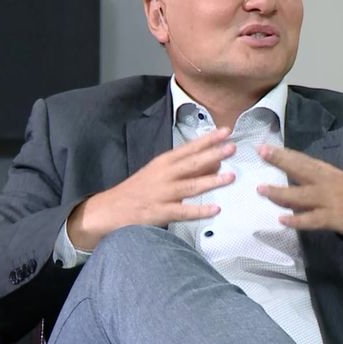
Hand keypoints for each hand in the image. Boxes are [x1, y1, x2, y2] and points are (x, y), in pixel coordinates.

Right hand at [67, 127, 235, 250]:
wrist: (111, 209)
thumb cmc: (139, 189)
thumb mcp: (160, 172)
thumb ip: (187, 167)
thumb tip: (215, 162)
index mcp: (164, 162)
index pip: (190, 148)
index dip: (208, 139)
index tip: (226, 131)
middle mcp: (164, 175)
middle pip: (192, 163)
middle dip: (213, 154)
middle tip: (232, 147)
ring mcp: (162, 194)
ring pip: (190, 186)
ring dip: (211, 180)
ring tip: (230, 176)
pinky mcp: (160, 212)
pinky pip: (183, 212)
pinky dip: (199, 210)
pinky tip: (215, 209)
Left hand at [255, 145, 342, 239]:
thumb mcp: (338, 180)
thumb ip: (317, 178)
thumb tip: (293, 176)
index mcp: (327, 172)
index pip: (302, 160)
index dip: (283, 153)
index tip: (264, 147)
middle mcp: (326, 182)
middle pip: (300, 169)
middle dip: (280, 160)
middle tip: (261, 152)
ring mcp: (330, 199)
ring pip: (301, 195)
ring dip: (281, 192)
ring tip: (262, 190)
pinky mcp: (334, 217)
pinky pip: (312, 219)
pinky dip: (297, 220)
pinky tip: (282, 219)